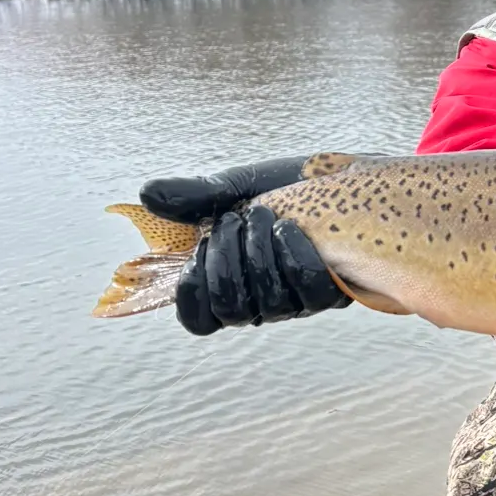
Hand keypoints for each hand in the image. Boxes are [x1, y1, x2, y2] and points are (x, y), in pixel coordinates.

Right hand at [139, 158, 351, 334]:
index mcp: (230, 280)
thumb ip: (197, 196)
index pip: (198, 317)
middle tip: (236, 219)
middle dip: (225, 259)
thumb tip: (148, 194)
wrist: (347, 177)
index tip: (198, 249)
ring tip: (265, 214)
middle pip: (228, 308)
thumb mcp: (239, 185)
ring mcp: (296, 300)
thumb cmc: (290, 186)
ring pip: (267, 302)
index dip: (190, 293)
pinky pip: (308, 290)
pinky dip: (294, 256)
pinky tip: (291, 228)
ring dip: (259, 252)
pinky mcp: (333, 292)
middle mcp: (261, 299)